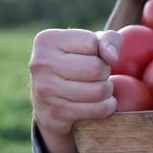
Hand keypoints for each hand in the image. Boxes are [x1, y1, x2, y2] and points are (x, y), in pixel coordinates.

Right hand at [29, 28, 121, 152]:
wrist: (49, 103)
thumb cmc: (76, 65)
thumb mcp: (92, 45)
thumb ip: (109, 40)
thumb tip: (111, 57)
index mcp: (47, 40)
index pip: (91, 43)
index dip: (100, 52)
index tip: (91, 58)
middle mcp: (41, 63)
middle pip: (96, 68)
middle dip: (105, 73)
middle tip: (99, 76)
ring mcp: (45, 89)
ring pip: (99, 90)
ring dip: (107, 91)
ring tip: (100, 89)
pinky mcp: (56, 112)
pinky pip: (97, 109)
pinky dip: (107, 107)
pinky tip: (101, 103)